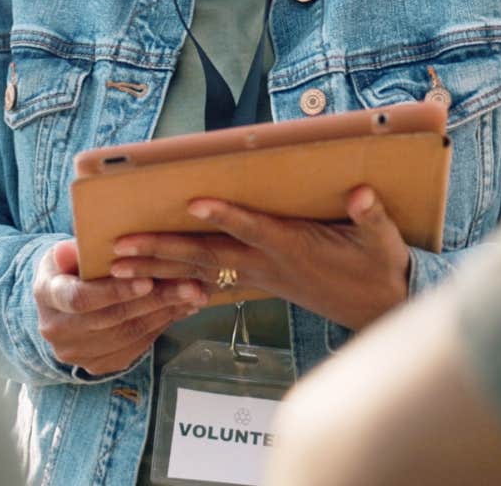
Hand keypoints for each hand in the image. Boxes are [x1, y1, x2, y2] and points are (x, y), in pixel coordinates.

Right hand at [33, 239, 205, 375]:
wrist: (61, 304)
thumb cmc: (69, 268)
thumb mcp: (65, 252)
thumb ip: (72, 251)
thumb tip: (74, 249)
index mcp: (46, 295)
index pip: (80, 299)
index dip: (114, 292)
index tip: (147, 281)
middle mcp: (57, 330)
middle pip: (111, 319)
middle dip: (154, 301)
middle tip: (189, 286)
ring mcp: (77, 353)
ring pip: (128, 335)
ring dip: (165, 314)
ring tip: (193, 295)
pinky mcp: (97, 365)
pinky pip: (135, 347)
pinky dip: (161, 327)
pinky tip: (181, 309)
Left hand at [108, 186, 411, 331]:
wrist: (377, 307)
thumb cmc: (378, 267)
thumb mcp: (383, 241)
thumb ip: (371, 216)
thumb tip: (361, 194)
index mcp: (294, 247)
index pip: (253, 229)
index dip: (226, 216)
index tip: (194, 202)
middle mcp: (268, 264)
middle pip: (208, 257)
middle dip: (163, 251)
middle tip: (122, 247)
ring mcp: (258, 277)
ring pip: (199, 272)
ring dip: (158, 267)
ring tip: (118, 263)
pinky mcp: (256, 283)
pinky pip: (208, 285)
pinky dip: (177, 283)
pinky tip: (148, 283)